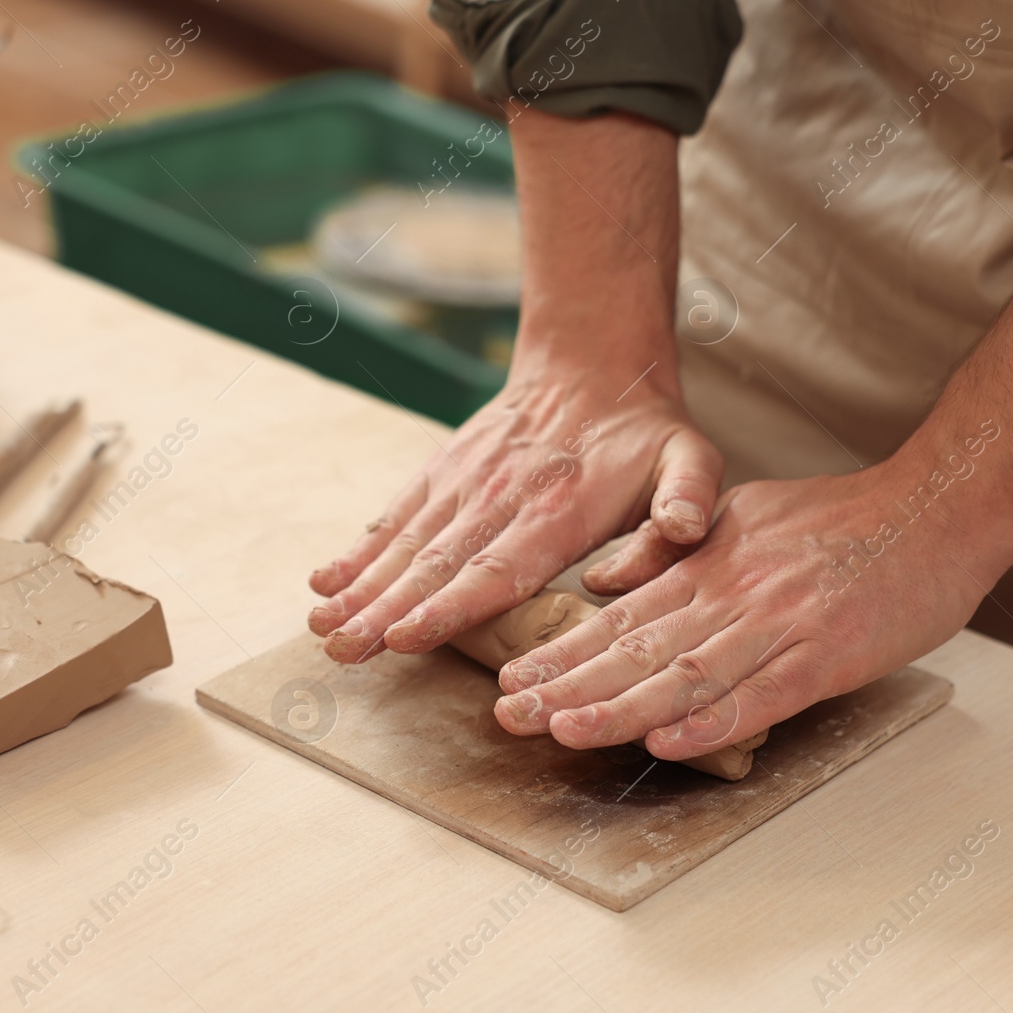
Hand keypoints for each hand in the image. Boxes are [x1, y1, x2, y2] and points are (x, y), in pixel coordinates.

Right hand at [306, 360, 721, 662]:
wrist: (592, 363)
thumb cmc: (644, 431)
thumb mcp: (691, 458)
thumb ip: (688, 498)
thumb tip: (684, 531)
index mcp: (561, 509)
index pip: (498, 567)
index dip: (448, 606)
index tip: (404, 637)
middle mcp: (502, 497)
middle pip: (437, 564)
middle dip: (385, 609)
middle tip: (344, 650)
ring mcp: (466, 483)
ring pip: (407, 544)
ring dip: (361, 586)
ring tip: (322, 627)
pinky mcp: (444, 473)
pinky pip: (397, 515)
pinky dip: (359, 549)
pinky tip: (324, 582)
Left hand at [491, 266, 1012, 760]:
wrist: (932, 512)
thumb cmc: (837, 520)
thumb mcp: (740, 514)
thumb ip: (669, 550)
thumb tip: (599, 579)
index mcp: (708, 567)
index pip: (619, 618)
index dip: (563, 653)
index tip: (513, 680)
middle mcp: (731, 596)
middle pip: (636, 650)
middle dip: (568, 686)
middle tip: (509, 717)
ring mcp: (777, 627)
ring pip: (685, 675)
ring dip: (620, 707)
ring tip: (562, 732)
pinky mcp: (825, 656)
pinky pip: (760, 695)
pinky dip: (713, 721)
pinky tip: (667, 742)